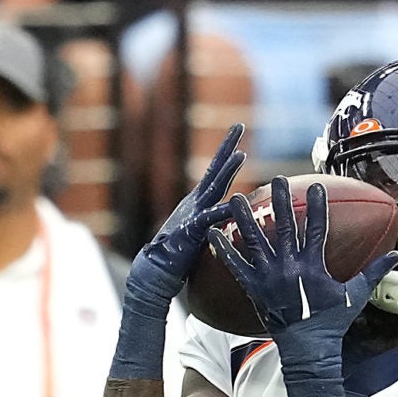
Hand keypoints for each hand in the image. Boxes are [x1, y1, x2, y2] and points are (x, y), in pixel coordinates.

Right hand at [126, 123, 245, 315]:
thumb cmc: (179, 257)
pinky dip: (223, 210)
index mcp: (199, 202)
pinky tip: (236, 202)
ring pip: (213, 188)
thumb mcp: (201, 234)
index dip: (228, 155)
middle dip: (227, 147)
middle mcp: (196, 203)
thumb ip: (214, 223)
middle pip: (215, 170)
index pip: (217, 174)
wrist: (156, 271)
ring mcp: (193, 214)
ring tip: (241, 154)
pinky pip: (210, 218)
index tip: (240, 137)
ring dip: (228, 171)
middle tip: (239, 125)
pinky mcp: (192, 231)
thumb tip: (232, 220)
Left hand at [212, 178, 397, 380]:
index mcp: (313, 267)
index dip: (317, 206)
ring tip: (238, 197)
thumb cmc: (332, 322)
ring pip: (255, 241)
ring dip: (245, 218)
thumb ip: (373, 273)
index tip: (317, 185)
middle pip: (283, 228)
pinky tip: (213, 232)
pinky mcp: (253, 289)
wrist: (308, 349)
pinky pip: (235, 266)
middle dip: (280, 201)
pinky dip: (224, 249)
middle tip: (277, 180)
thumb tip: (395, 257)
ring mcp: (269, 278)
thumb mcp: (355, 296)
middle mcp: (289, 268)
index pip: (316, 229)